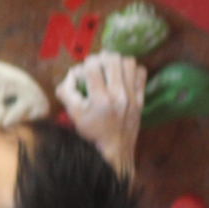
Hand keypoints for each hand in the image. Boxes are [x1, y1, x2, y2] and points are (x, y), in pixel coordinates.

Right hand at [56, 51, 144, 173]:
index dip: (85, 64)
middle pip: (112, 59)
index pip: (92, 66)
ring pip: (128, 62)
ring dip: (117, 62)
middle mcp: (118, 94)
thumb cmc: (92, 132)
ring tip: (111, 69)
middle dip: (101, 58)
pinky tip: (124, 76)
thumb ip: (66, 91)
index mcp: (100, 99)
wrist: (115, 149)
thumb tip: (72, 73)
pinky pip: (141, 72)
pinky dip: (132, 70)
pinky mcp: (141, 97)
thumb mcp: (73, 114)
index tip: (83, 72)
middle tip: (97, 66)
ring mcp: (133, 95)